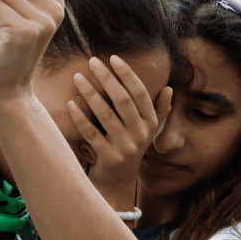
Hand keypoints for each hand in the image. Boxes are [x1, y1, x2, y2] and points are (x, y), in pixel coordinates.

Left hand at [70, 55, 172, 210]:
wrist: (118, 182)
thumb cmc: (130, 147)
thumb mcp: (148, 131)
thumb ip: (159, 110)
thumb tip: (169, 88)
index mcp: (150, 123)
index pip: (140, 93)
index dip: (127, 74)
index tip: (113, 58)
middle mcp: (140, 134)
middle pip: (123, 100)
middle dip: (107, 78)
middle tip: (92, 61)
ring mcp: (125, 147)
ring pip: (106, 115)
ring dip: (91, 93)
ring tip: (78, 77)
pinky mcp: (108, 157)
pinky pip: (92, 134)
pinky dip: (80, 118)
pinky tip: (71, 104)